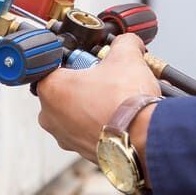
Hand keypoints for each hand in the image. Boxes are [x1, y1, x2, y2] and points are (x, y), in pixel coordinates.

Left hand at [35, 34, 160, 167]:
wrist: (145, 139)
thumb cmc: (126, 102)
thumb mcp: (126, 57)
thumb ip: (123, 43)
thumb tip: (128, 42)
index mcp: (51, 89)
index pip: (54, 67)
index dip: (75, 61)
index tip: (90, 63)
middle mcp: (50, 117)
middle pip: (65, 92)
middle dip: (85, 85)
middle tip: (107, 80)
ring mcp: (65, 137)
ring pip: (77, 114)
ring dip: (94, 106)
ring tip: (116, 100)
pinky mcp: (83, 152)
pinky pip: (89, 133)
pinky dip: (102, 126)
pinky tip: (119, 118)